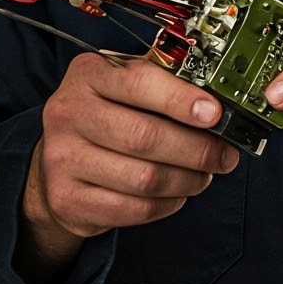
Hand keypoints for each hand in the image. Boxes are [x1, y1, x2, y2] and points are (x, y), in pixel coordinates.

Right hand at [19, 54, 239, 280]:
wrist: (57, 161)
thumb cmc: (106, 117)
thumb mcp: (125, 87)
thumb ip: (165, 88)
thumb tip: (218, 109)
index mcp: (87, 74)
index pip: (139, 82)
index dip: (181, 100)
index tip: (215, 114)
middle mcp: (68, 113)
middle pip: (145, 137)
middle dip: (197, 150)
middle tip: (225, 156)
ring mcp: (62, 159)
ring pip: (145, 179)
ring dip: (188, 180)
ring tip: (204, 175)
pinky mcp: (68, 200)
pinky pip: (135, 209)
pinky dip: (168, 204)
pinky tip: (177, 194)